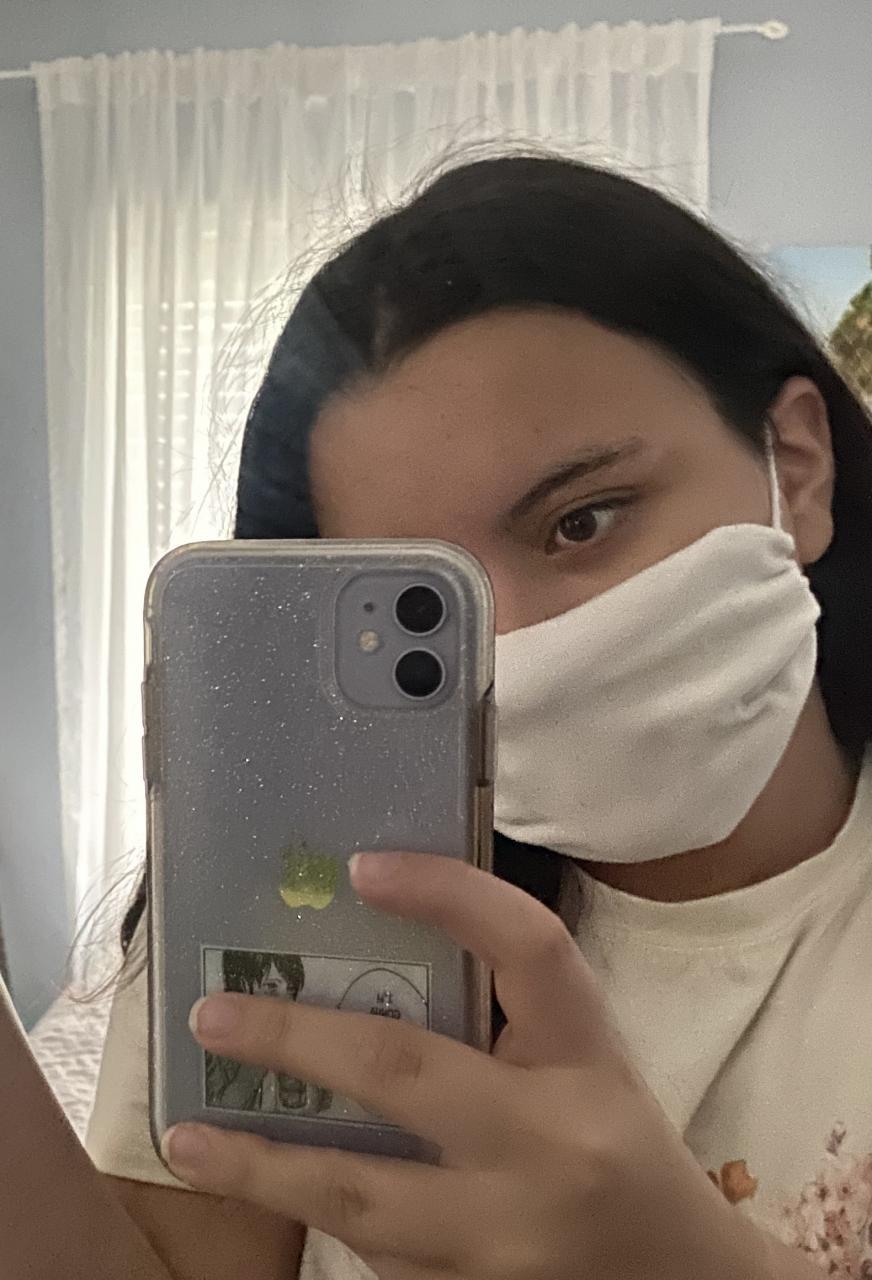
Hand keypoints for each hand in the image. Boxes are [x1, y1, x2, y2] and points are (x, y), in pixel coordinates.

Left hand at [160, 852, 774, 1279]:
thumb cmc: (620, 1145)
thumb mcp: (585, 1063)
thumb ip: (504, 1014)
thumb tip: (374, 947)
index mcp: (588, 1056)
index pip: (527, 947)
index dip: (447, 893)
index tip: (362, 867)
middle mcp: (552, 1141)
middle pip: (405, 1071)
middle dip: (296, 1039)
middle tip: (213, 1014)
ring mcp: (509, 1237)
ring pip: (362, 1197)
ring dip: (263, 1166)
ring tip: (188, 1137)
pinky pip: (377, 1257)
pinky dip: (322, 1215)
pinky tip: (275, 1190)